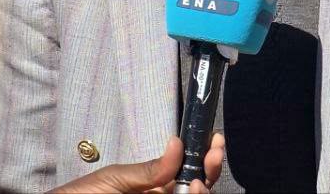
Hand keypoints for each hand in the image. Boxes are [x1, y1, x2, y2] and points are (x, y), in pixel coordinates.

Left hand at [47, 133, 224, 193]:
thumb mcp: (115, 178)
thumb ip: (148, 169)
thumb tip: (177, 144)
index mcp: (156, 185)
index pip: (189, 170)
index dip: (205, 156)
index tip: (214, 141)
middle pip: (198, 188)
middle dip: (210, 171)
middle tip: (211, 159)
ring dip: (202, 191)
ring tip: (196, 184)